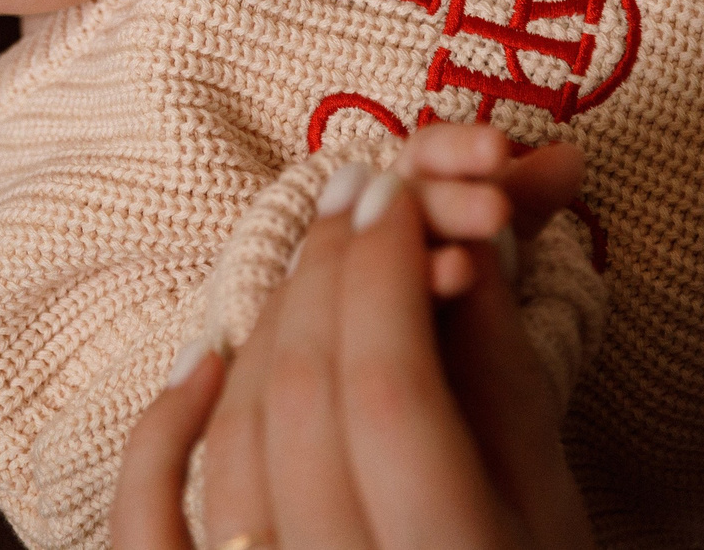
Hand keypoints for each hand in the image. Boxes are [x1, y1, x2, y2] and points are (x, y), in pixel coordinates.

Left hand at [111, 128, 592, 549]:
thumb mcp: (548, 498)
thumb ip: (498, 369)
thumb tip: (455, 226)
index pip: (386, 390)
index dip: (384, 269)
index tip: (396, 188)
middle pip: (302, 398)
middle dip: (330, 269)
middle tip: (360, 188)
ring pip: (235, 441)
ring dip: (267, 327)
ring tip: (316, 254)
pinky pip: (155, 525)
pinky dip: (165, 433)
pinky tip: (207, 357)